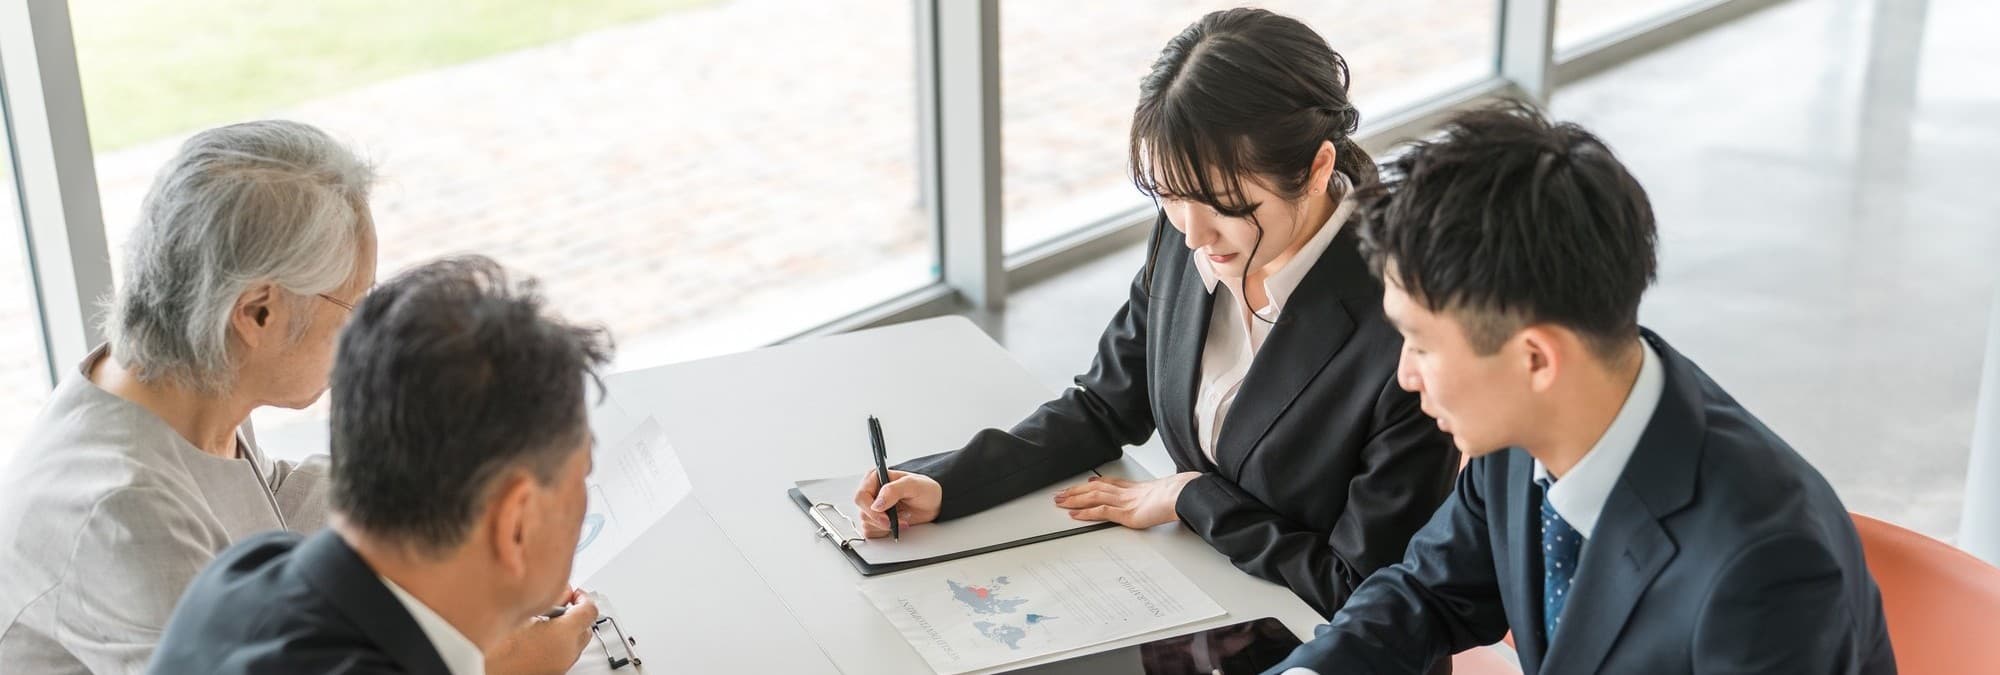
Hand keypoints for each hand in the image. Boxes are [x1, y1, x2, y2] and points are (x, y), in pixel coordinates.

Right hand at [486, 589, 599, 674]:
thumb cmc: (498, 650)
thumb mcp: (523, 614)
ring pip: (576, 644)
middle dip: (577, 614)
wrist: (486, 672)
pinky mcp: (552, 673)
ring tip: (546, 620)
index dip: (584, 597)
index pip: (590, 611)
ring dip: (568, 630)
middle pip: (586, 629)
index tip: (575, 593)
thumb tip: (561, 590)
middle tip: (562, 604)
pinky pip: (563, 655)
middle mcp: (567, 653)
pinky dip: (559, 644)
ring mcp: (560, 667)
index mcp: (564, 635)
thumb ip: (548, 600)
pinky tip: (537, 637)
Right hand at [853, 469, 941, 537]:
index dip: (871, 510)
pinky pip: (871, 532)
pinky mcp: (876, 520)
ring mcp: (873, 508)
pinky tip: (897, 523)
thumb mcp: (913, 485)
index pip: (861, 496)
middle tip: (900, 518)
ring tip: (902, 517)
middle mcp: (871, 493)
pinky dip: (885, 532)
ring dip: (886, 526)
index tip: (886, 516)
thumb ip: (894, 490)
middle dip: (882, 520)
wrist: (932, 503)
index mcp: (874, 478)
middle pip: (863, 513)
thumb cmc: (924, 490)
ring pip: (867, 524)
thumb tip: (877, 504)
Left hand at [1054, 472, 1200, 528]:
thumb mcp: (1167, 493)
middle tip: (1061, 494)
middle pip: (1095, 489)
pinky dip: (1086, 513)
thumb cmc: (1178, 495)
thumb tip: (1167, 497)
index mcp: (1136, 488)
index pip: (1109, 483)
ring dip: (1074, 500)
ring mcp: (1124, 503)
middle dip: (1076, 491)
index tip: (1086, 483)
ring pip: (1093, 498)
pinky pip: (1101, 512)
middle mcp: (1126, 493)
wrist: (1182, 495)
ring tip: (1060, 502)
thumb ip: (1160, 495)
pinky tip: (1075, 515)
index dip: (1095, 483)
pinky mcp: (1125, 514)